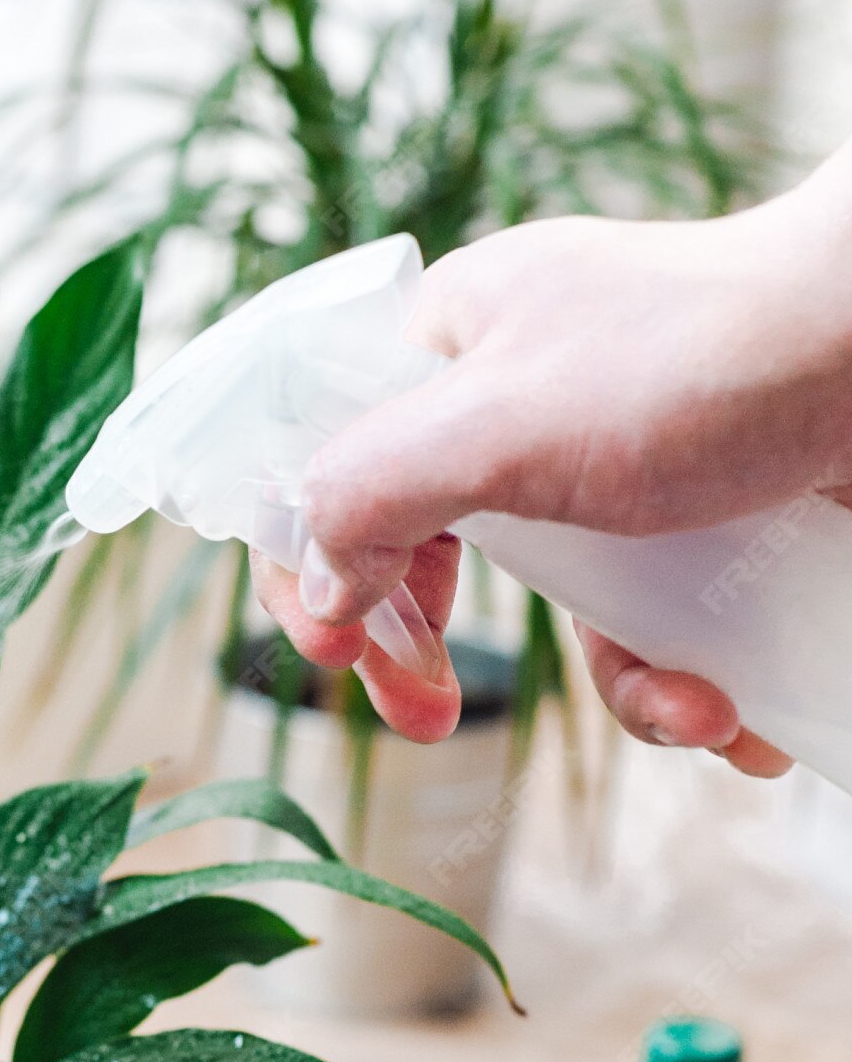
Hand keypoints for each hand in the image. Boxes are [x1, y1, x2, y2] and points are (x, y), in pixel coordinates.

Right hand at [250, 162, 851, 761]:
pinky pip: (672, 619)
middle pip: (440, 549)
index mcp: (459, 342)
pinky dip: (703, 681)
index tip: (331, 654)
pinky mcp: (720, 512)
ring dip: (632, 689)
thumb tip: (319, 586)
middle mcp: (536, 397)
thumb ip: (373, 493)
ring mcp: (632, 459)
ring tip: (698, 714)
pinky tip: (746, 711)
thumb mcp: (497, 422)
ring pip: (577, 608)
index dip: (316, 559)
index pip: (336, 457)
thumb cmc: (706, 356)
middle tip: (431, 719)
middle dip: (443, 650)